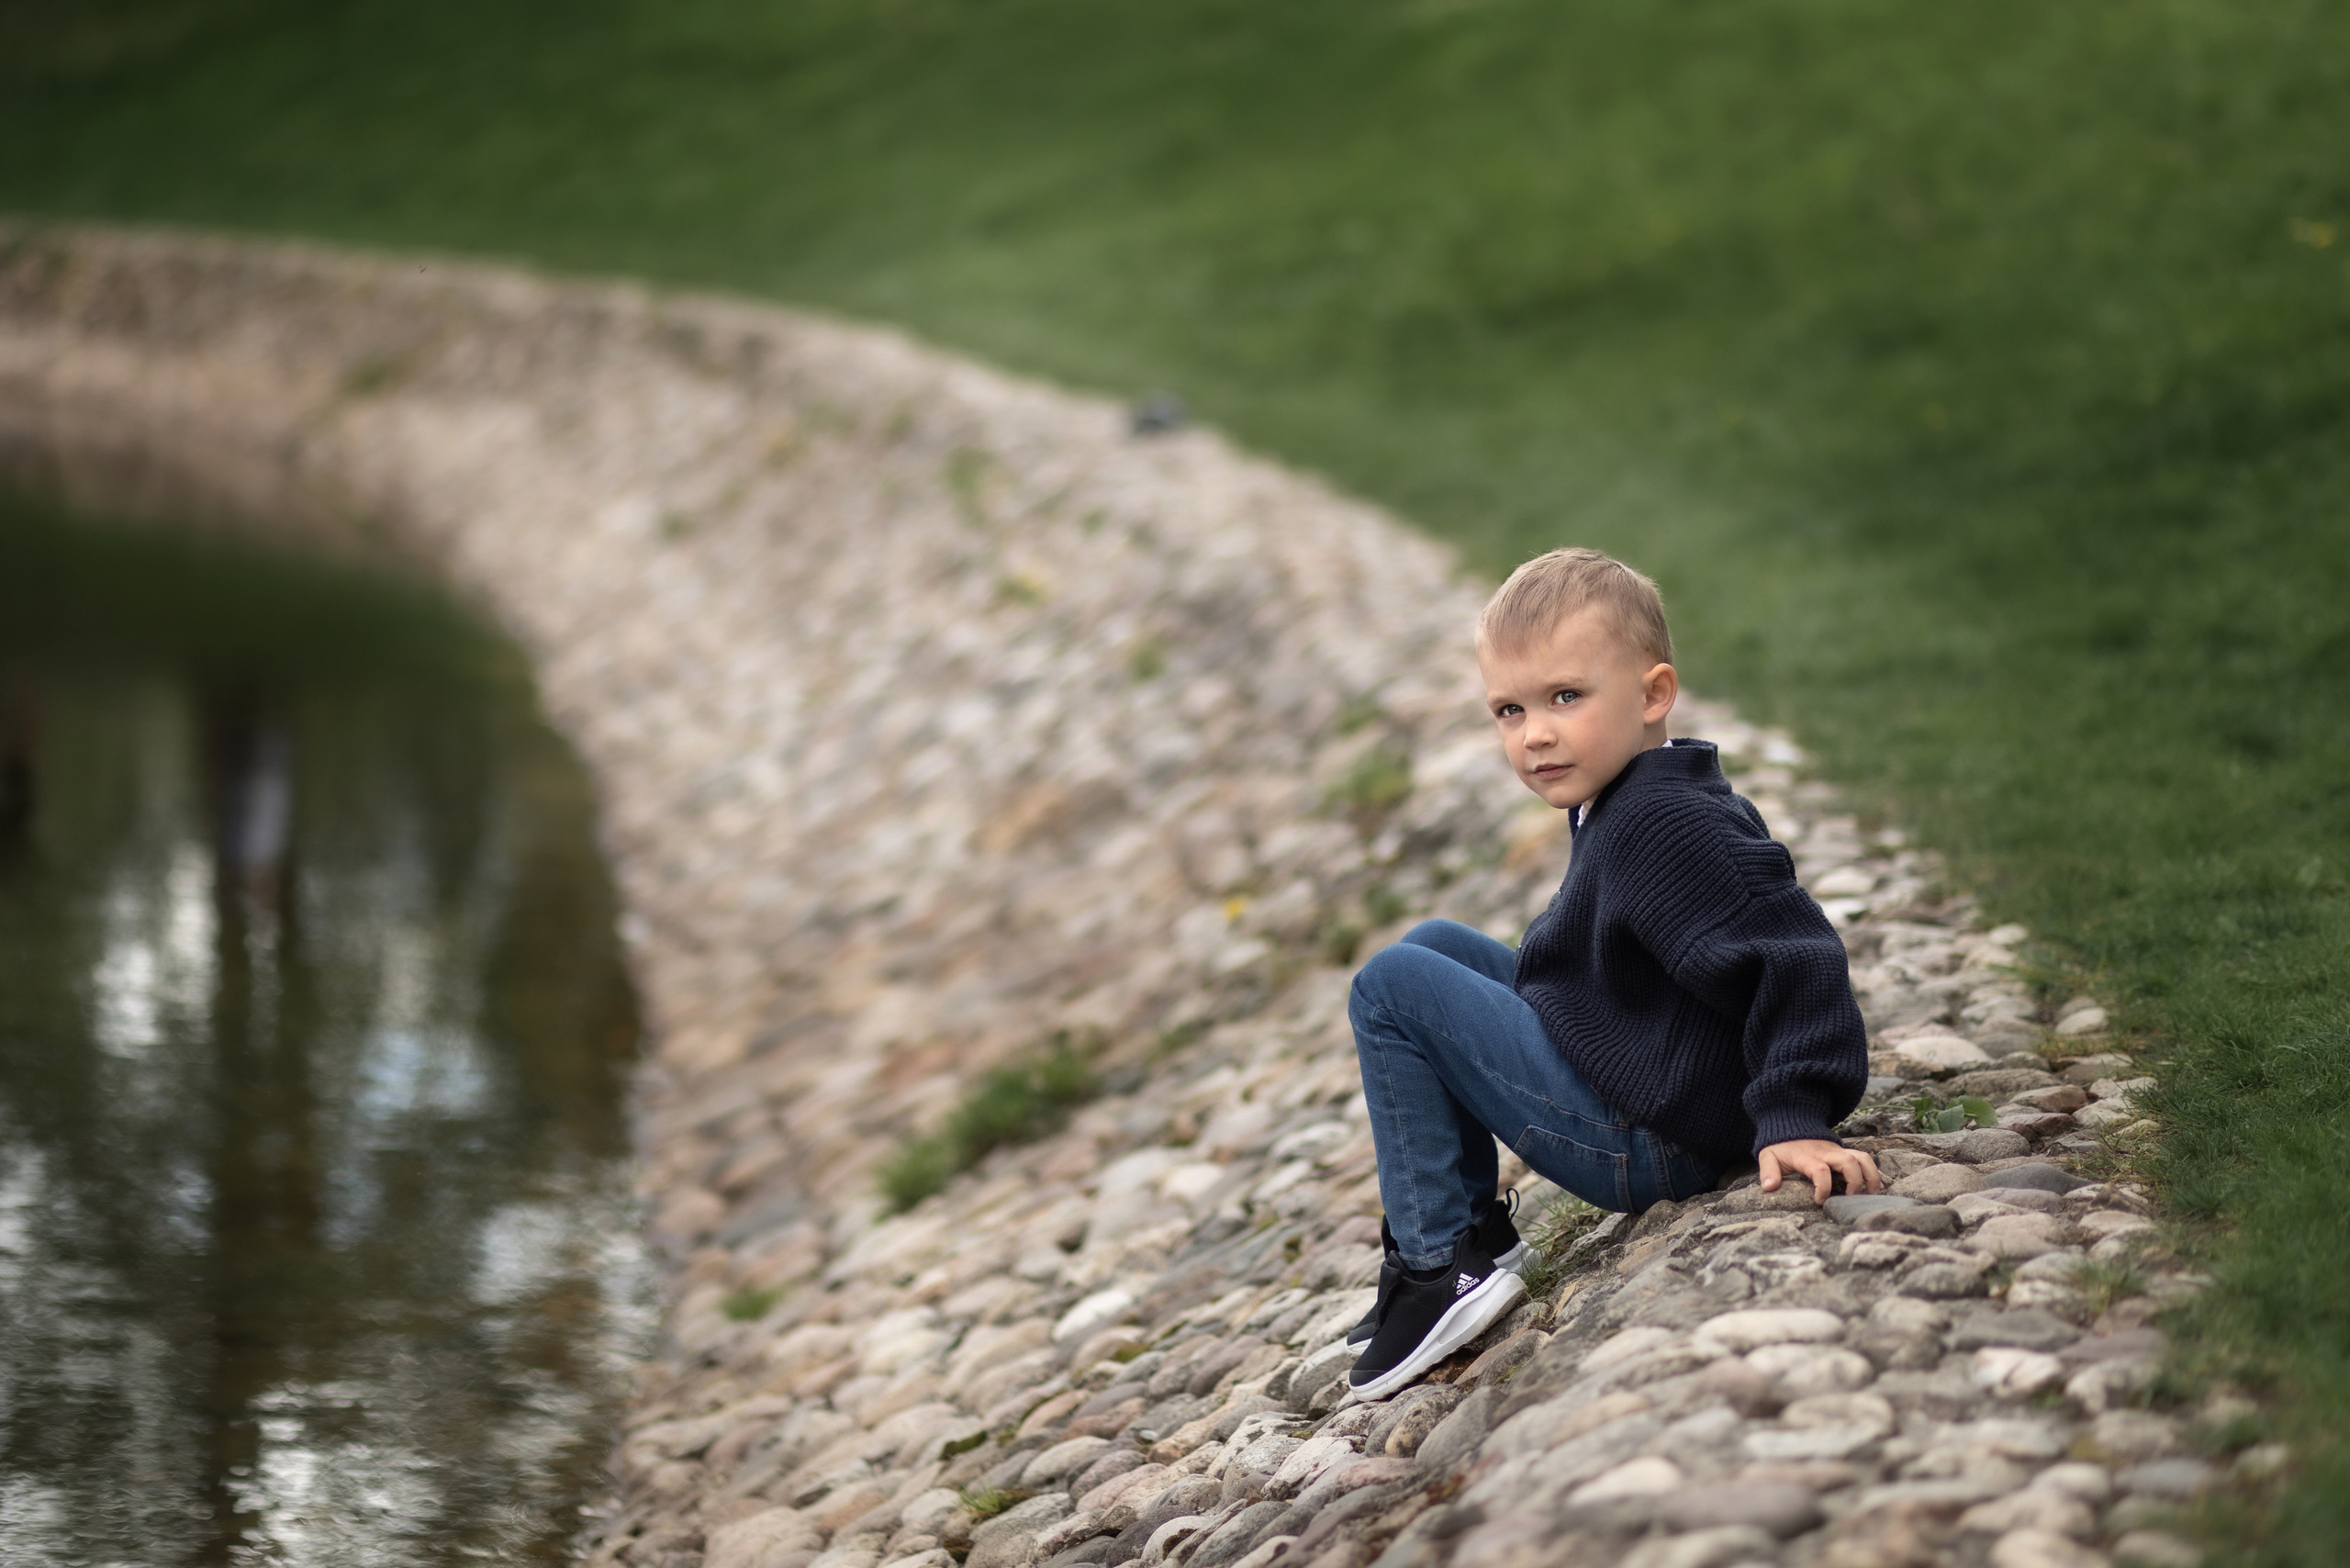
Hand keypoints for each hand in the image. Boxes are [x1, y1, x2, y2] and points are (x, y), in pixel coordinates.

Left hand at [1758, 1139, 1881, 1203]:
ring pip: (1862, 1158)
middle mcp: (1826, 1152)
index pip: (1820, 1170)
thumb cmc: (1781, 1145)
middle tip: (1850, 1199)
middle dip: (1854, 1182)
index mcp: (1807, 1156)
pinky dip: (1872, 1172)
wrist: (1792, 1123)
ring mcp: (1838, 1151)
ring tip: (1871, 1195)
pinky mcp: (1844, 1152)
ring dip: (1870, 1176)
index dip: (1823, 1188)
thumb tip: (1769, 1188)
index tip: (1819, 1201)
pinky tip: (1873, 1188)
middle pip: (1848, 1162)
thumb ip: (1768, 1171)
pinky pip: (1864, 1158)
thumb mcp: (1768, 1156)